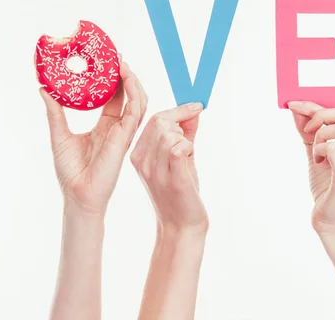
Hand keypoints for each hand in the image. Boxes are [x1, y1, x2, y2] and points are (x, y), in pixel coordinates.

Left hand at [40, 62, 146, 214]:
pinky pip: (136, 111)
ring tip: (122, 63)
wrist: (77, 194)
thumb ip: (55, 111)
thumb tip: (43, 88)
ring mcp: (124, 132)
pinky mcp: (125, 137)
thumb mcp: (59, 133)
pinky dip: (134, 93)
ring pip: (138, 100)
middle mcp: (117, 127)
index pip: (114, 96)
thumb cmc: (70, 170)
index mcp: (105, 126)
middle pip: (128, 95)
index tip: (107, 60)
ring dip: (132, 80)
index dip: (113, 78)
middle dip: (125, 74)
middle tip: (116, 55)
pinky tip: (126, 79)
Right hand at [130, 103, 206, 233]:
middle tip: (188, 143)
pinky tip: (189, 159)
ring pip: (170, 134)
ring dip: (185, 140)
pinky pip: (179, 148)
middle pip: (160, 122)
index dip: (177, 110)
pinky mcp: (172, 179)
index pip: (153, 119)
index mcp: (138, 154)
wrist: (181, 226)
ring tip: (187, 157)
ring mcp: (155, 170)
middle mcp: (142, 161)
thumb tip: (194, 109)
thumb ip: (185, 133)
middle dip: (181, 125)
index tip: (196, 107)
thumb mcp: (180, 158)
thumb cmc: (180, 193)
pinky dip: (189, 148)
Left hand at [288, 101, 334, 231]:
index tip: (295, 104)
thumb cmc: (326, 185)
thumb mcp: (316, 152)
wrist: (332, 218)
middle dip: (320, 115)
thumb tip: (295, 107)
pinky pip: (332, 148)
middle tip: (307, 130)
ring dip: (321, 135)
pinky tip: (319, 162)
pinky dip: (320, 151)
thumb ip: (308, 131)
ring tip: (317, 152)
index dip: (318, 105)